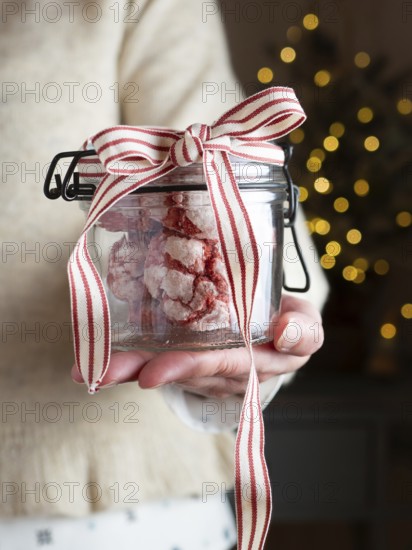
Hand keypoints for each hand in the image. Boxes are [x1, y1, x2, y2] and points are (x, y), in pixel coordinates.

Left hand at [71, 295, 323, 398]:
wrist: (275, 333)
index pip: (228, 364)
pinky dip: (127, 363)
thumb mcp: (306, 324)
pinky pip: (157, 361)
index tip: (157, 373)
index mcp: (261, 361)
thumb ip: (303, 329)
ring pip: (167, 369)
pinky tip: (92, 365)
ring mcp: (204, 369)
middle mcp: (227, 372)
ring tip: (93, 370)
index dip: (195, 367)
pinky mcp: (187, 359)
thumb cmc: (288, 324)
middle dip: (148, 371)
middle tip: (111, 372)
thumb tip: (285, 333)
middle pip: (188, 371)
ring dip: (130, 370)